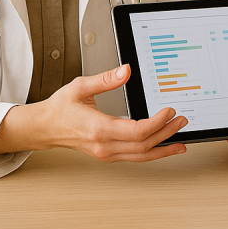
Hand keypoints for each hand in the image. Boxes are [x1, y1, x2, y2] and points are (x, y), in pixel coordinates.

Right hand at [0, 64, 186, 161]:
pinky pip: (135, 158)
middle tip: (182, 121)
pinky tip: (164, 148)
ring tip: (180, 139)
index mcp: (99, 128)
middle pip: (143, 145)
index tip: (169, 111)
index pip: (136, 131)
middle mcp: (104, 145)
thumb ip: (106, 79)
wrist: (45, 128)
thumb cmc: (61, 108)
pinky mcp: (108, 155)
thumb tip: (126, 70)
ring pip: (141, 156)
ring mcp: (106, 153)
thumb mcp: (81, 86)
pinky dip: (152, 154)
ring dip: (163, 148)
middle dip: (166, 133)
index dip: (157, 123)